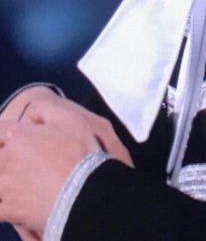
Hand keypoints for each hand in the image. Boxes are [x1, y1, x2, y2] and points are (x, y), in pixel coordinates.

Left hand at [0, 90, 132, 234]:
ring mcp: (5, 187)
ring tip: (12, 178)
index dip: (4, 131)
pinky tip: (8, 202)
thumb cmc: (78, 154)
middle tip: (16, 158)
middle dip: (3, 154)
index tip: (10, 135)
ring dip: (2, 177)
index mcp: (18, 136)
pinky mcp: (10, 210)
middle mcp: (6, 160)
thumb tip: (30, 112)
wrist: (83, 193)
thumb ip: (45, 108)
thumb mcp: (70, 118)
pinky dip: (1, 204)